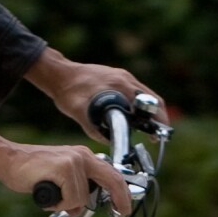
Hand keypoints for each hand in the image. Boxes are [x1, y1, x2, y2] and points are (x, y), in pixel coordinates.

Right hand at [0, 132, 133, 216]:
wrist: (8, 159)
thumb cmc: (31, 170)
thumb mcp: (60, 175)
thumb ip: (76, 186)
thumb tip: (82, 205)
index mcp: (83, 156)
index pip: (111, 174)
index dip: (122, 192)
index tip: (125, 208)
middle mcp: (82, 156)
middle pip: (111, 181)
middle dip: (118, 200)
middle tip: (120, 215)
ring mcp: (73, 161)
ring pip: (82, 198)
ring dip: (66, 204)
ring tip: (51, 195)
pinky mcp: (63, 169)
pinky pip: (70, 199)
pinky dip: (57, 203)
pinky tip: (46, 194)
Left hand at [24, 47, 160, 141]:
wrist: (59, 74)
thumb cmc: (67, 91)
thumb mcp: (78, 112)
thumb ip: (93, 128)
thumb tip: (109, 142)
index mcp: (120, 85)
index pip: (149, 103)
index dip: (158, 120)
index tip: (158, 134)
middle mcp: (125, 78)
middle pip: (152, 99)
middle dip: (157, 118)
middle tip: (155, 135)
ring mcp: (122, 76)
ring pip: (145, 95)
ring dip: (149, 112)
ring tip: (147, 129)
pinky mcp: (118, 76)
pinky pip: (135, 92)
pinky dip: (139, 105)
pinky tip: (132, 117)